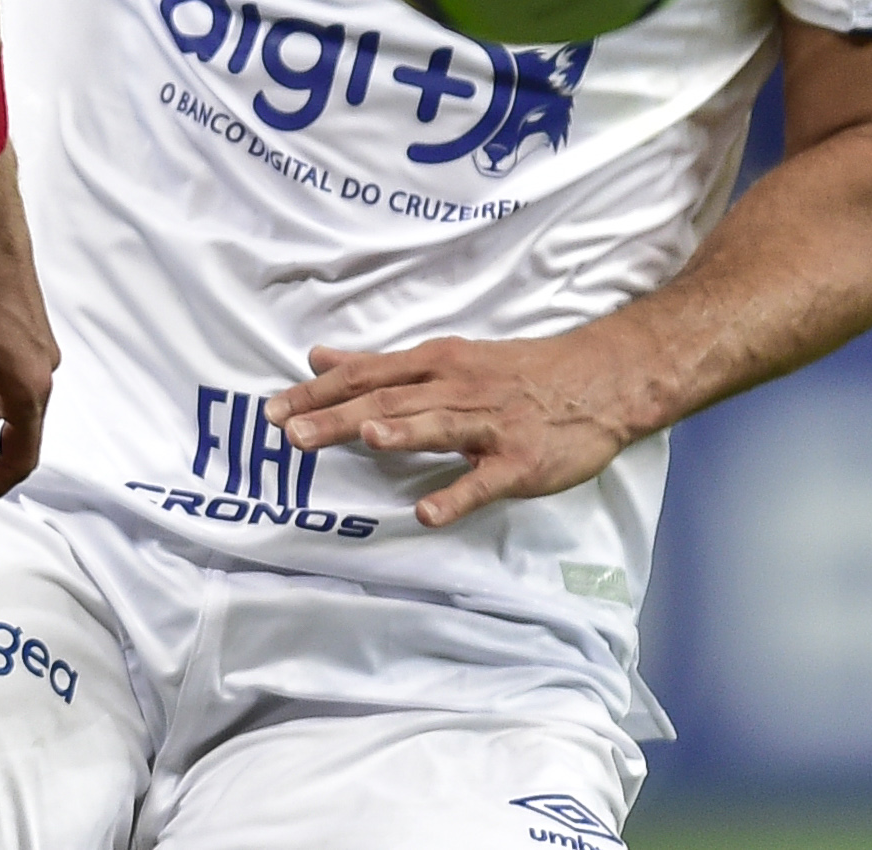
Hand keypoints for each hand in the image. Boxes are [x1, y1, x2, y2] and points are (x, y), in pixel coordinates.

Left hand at [267, 331, 637, 529]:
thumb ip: (380, 364)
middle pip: (389, 399)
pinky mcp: (519, 461)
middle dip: (338, 415)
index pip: (366, 375)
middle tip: (289, 431)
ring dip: (396, 433)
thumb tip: (319, 357)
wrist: (599, 379)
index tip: (273, 408)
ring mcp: (489, 425)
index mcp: (435, 364)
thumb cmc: (516, 372)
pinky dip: (456, 496)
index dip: (318, 391)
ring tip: (359, 438)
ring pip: (436, 426)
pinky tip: (426, 513)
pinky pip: (483, 481)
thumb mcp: (445, 357)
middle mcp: (456, 389)